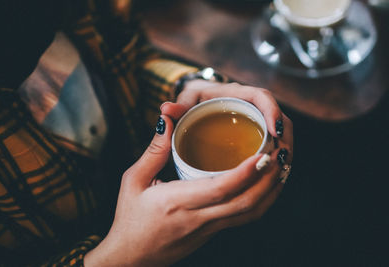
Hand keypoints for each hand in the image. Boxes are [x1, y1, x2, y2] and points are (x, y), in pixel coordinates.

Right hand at [84, 115, 290, 266]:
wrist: (132, 258)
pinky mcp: (213, 232)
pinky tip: (267, 184)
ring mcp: (209, 228)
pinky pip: (244, 217)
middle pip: (246, 203)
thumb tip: (167, 121)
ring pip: (250, 213)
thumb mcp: (134, 181)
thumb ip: (154, 150)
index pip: (220, 189)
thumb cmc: (130, 218)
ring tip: (282, 165)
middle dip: (269, 179)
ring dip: (271, 190)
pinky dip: (262, 200)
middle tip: (282, 152)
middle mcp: (199, 218)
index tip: (263, 153)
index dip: (245, 172)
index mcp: (178, 202)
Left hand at [162, 79, 292, 165]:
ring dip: (281, 150)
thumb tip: (166, 111)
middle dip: (284, 137)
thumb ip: (178, 107)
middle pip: (276, 118)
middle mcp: (248, 107)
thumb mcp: (184, 102)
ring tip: (279, 170)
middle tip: (282, 159)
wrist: (192, 105)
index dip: (271, 111)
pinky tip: (271, 175)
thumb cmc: (189, 101)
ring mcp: (253, 123)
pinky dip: (273, 158)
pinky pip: (270, 146)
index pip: (260, 97)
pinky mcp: (253, 137)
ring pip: (277, 134)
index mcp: (233, 94)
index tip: (274, 130)